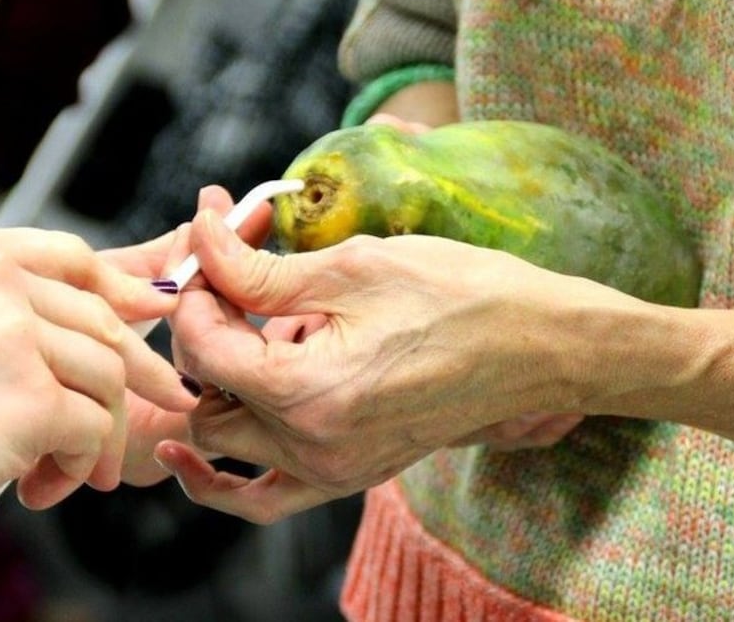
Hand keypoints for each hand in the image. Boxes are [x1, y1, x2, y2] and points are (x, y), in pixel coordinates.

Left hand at [161, 211, 649, 522]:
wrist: (538, 347)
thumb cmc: (461, 296)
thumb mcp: (354, 267)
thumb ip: (261, 268)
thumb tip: (200, 238)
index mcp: (308, 393)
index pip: (202, 347)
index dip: (195, 290)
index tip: (211, 247)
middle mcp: (313, 447)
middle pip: (204, 396)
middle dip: (199, 332)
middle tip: (223, 280)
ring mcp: (333, 471)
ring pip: (226, 442)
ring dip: (213, 386)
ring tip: (236, 329)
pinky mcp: (350, 474)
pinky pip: (265, 496)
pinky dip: (225, 475)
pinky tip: (195, 450)